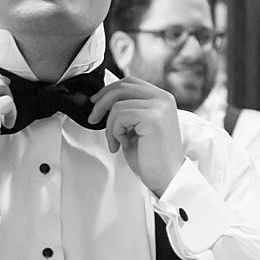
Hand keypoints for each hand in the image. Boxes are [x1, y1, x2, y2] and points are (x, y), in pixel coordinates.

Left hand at [89, 77, 185, 195]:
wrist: (166, 177)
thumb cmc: (151, 156)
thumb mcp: (138, 126)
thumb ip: (129, 109)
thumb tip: (104, 99)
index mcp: (162, 98)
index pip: (130, 82)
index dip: (109, 90)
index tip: (95, 102)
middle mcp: (163, 99)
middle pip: (122, 87)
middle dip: (101, 102)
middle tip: (93, 119)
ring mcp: (159, 107)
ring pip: (118, 104)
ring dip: (110, 126)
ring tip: (115, 142)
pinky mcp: (153, 118)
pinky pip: (120, 116)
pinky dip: (115, 132)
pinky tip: (122, 145)